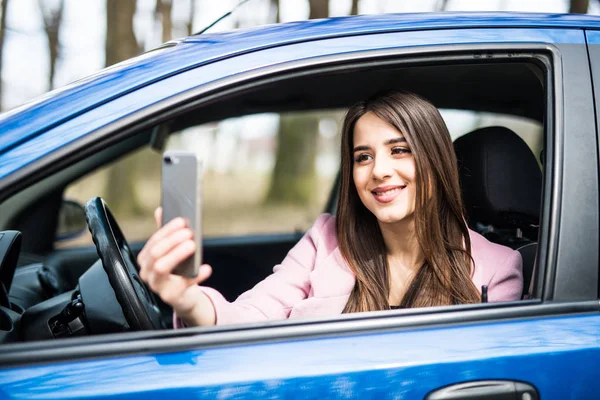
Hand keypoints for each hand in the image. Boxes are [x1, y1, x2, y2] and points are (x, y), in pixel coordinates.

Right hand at [138, 207, 214, 324]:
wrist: (183, 296)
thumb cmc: (176, 270)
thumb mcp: (171, 251)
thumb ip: (165, 233)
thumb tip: (161, 209)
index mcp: (146, 258)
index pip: (154, 241)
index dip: (168, 230)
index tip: (182, 221)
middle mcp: (147, 272)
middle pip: (156, 253)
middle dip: (172, 240)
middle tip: (189, 233)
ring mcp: (157, 286)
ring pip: (161, 267)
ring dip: (177, 254)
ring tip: (193, 245)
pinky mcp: (171, 297)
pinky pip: (183, 286)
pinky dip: (196, 276)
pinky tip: (206, 268)